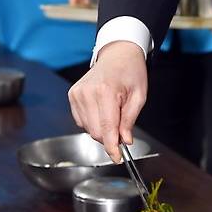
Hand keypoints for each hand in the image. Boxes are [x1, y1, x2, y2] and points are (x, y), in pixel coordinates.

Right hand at [68, 41, 147, 162]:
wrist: (117, 53)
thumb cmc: (131, 71)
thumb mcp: (139, 95)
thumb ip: (130, 120)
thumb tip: (125, 141)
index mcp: (105, 91)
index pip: (107, 128)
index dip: (112, 147)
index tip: (117, 158)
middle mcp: (87, 93)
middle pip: (96, 132)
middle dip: (110, 137)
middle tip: (123, 128)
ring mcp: (77, 93)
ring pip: (88, 128)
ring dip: (102, 129)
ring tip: (113, 112)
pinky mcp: (72, 95)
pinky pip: (81, 121)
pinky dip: (93, 122)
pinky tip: (102, 109)